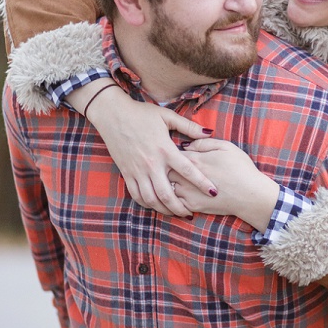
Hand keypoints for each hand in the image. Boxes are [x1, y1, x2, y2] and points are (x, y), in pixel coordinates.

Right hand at [75, 82, 217, 216]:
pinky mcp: (126, 173)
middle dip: (180, 208)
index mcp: (165, 149)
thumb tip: (209, 132)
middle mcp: (152, 163)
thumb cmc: (142, 114)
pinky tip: (155, 205)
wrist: (113, 115)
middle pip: (167, 194)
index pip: (188, 170)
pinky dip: (146, 203)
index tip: (213, 192)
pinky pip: (136, 195)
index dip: (202, 183)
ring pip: (151, 199)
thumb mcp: (167, 116)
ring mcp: (137, 170)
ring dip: (163, 209)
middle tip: (190, 214)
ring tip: (174, 213)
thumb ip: (188, 126)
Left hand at [168, 138, 279, 231]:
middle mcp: (186, 176)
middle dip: (165, 168)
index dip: (170, 152)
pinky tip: (173, 196)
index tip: (172, 152)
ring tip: (168, 181)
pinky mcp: (192, 206)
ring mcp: (188, 193)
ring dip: (167, 184)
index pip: (171, 153)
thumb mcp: (226, 147)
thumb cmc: (241, 169)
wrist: (251, 196)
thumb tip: (187, 144)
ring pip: (167, 187)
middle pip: (165, 170)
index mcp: (194, 159)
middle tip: (167, 167)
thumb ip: (204, 143)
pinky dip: (171, 199)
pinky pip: (174, 202)